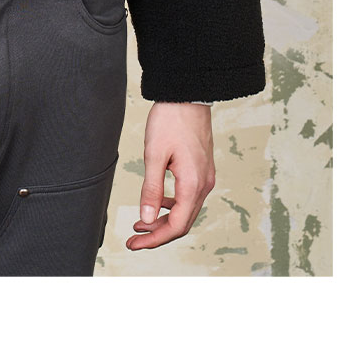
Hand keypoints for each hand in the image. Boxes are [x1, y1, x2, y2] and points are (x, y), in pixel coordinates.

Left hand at [126, 102, 215, 250]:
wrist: (188, 95)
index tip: (134, 244)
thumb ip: (151, 189)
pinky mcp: (201, 169)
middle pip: (182, 223)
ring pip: (185, 211)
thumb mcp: (154, 155)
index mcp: (193, 184)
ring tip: (140, 225)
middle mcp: (204, 185)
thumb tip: (145, 219)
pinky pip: (187, 197)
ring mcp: (205, 177)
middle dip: (157, 234)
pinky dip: (170, 205)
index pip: (176, 226)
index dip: (155, 239)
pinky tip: (155, 202)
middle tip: (134, 241)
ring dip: (163, 221)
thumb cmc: (170, 120)